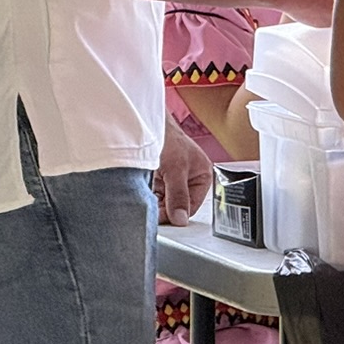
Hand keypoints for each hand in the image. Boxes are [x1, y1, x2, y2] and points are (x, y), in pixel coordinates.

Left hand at [152, 109, 214, 226]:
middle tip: (150, 213)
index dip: (178, 214)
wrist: (145, 124)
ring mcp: (172, 181)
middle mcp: (189, 181)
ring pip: (163, 204)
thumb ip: (178, 195)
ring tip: (144, 199)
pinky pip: (153, 197)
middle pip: (177, 207)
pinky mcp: (157, 181)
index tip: (163, 220)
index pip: (192, 206)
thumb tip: (181, 219)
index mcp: (202, 176)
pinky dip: (146, 198)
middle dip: (163, 209)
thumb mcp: (176, 168)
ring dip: (153, 204)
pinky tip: (140, 194)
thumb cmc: (167, 137)